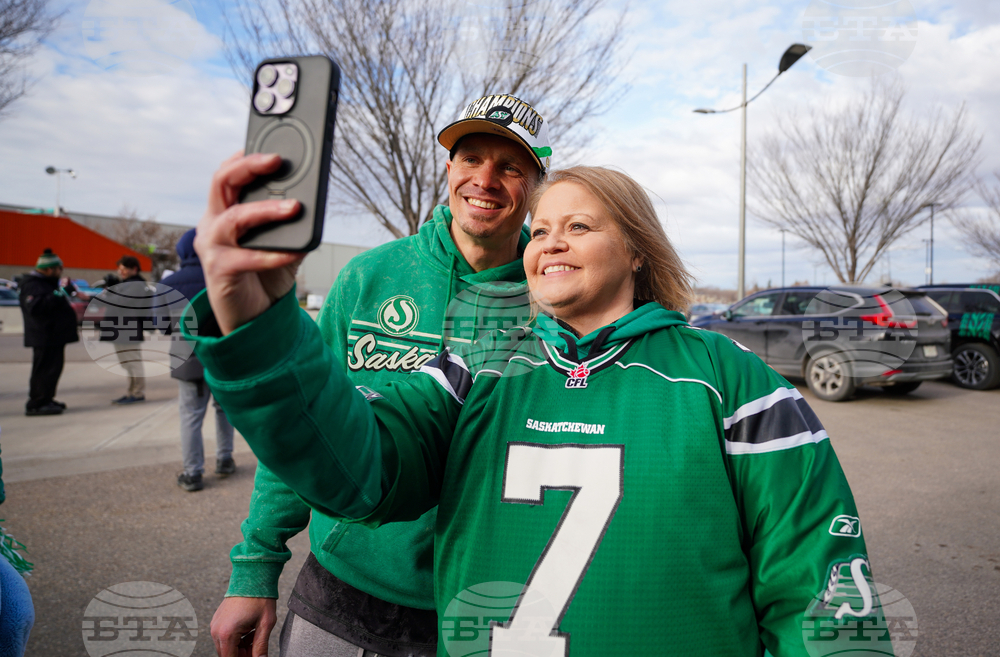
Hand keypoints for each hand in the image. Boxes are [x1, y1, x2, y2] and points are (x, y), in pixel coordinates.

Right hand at [195, 151, 304, 334]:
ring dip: (266, 210)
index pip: (227, 173)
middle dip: (249, 166)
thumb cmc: (264, 275)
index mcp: (224, 211)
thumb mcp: (281, 242)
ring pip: (235, 218)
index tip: (268, 144)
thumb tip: (314, 201)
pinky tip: (293, 253)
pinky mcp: (219, 271)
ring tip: (294, 208)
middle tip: (277, 161)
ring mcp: (212, 247)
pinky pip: (247, 258)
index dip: (244, 156)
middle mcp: (212, 223)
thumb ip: (291, 223)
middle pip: (221, 182)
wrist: (251, 316)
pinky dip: (273, 255)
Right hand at [210, 596, 276, 656]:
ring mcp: (215, 624)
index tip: (254, 655)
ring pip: (226, 646)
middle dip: (242, 654)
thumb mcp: (265, 624)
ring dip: (240, 646)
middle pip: (227, 654)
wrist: (252, 576)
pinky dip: (236, 638)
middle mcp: (216, 630)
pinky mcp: (217, 619)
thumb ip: (261, 646)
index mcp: (226, 633)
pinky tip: (249, 630)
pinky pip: (224, 636)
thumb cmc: (260, 597)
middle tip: (257, 647)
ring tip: (255, 635)